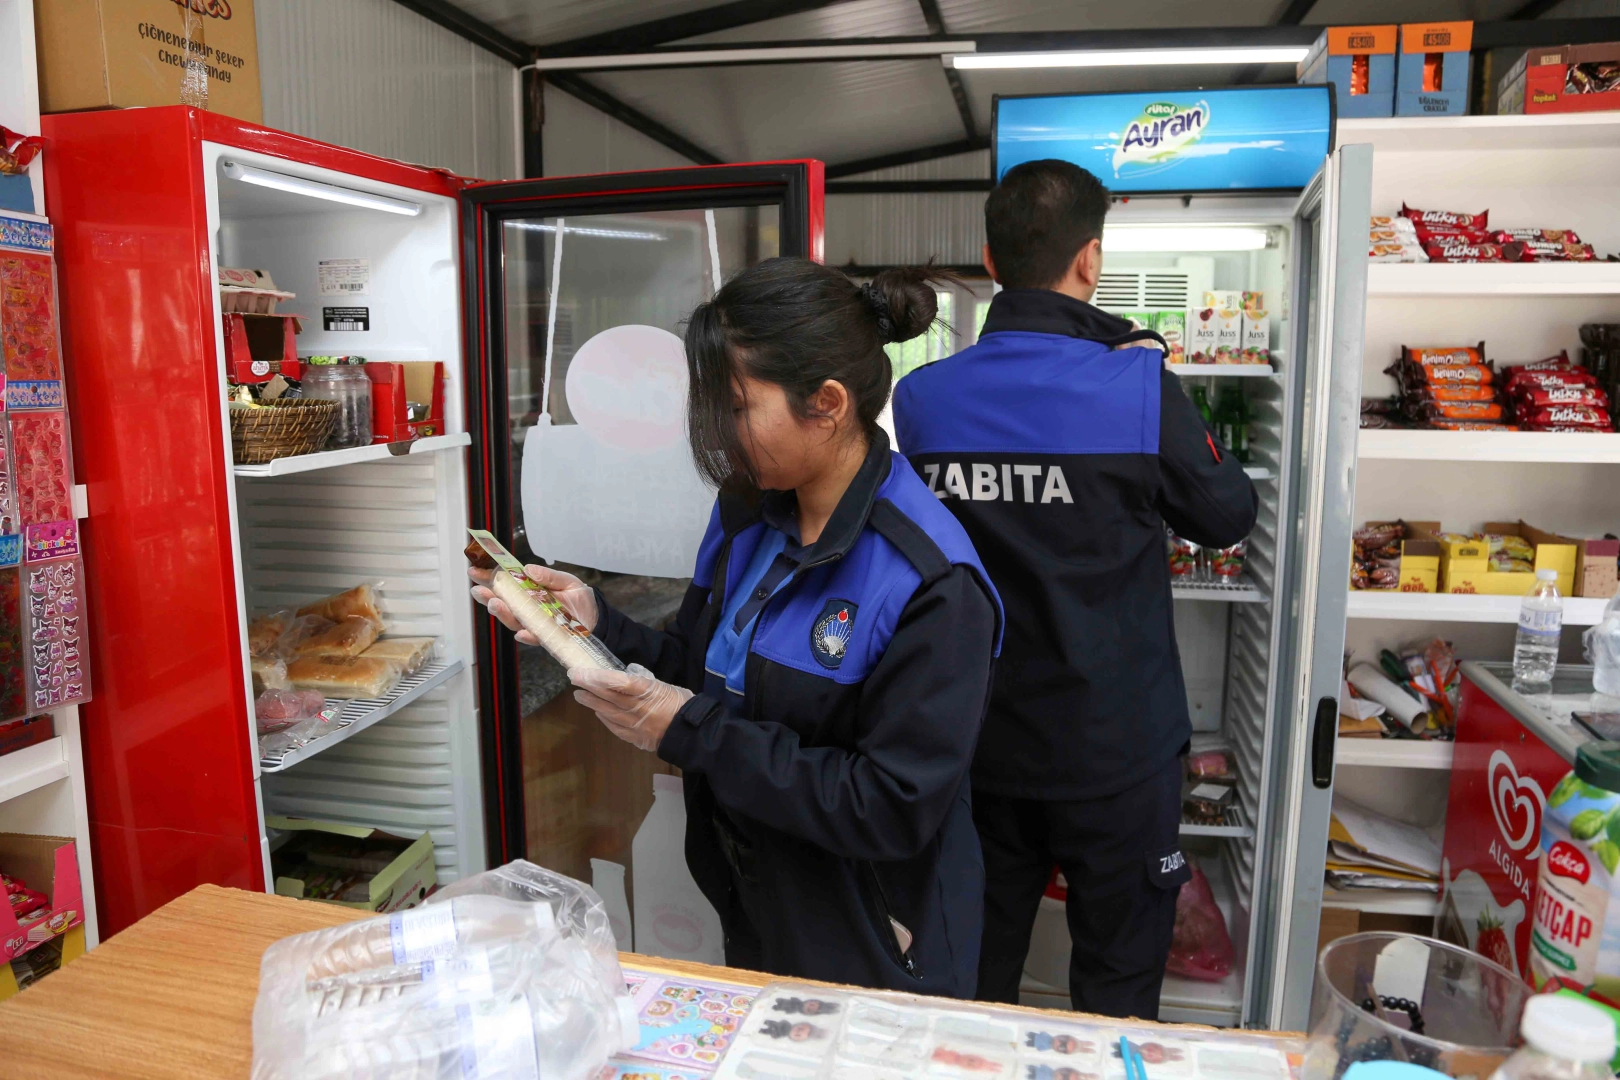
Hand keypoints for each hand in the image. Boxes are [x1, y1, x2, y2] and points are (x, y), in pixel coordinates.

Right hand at [468, 563, 598, 647]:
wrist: (596, 617)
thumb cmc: (579, 598)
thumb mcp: (566, 580)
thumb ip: (548, 575)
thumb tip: (528, 569)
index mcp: (529, 593)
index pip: (505, 586)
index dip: (489, 579)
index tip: (474, 571)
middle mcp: (527, 610)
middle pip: (503, 605)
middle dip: (488, 597)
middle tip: (478, 589)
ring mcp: (535, 624)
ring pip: (514, 621)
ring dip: (503, 614)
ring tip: (494, 603)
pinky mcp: (547, 637)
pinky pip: (534, 638)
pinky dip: (527, 636)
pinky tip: (521, 633)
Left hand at [570, 664, 691, 751]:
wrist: (693, 733)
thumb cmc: (682, 704)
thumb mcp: (666, 685)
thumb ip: (646, 679)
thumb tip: (630, 671)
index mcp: (648, 691)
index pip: (617, 682)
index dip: (597, 677)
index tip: (580, 672)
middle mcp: (637, 708)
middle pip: (608, 697)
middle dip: (588, 687)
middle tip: (574, 679)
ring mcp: (635, 725)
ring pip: (608, 713)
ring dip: (592, 703)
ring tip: (580, 696)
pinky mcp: (636, 738)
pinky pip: (616, 728)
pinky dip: (605, 719)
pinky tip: (598, 714)